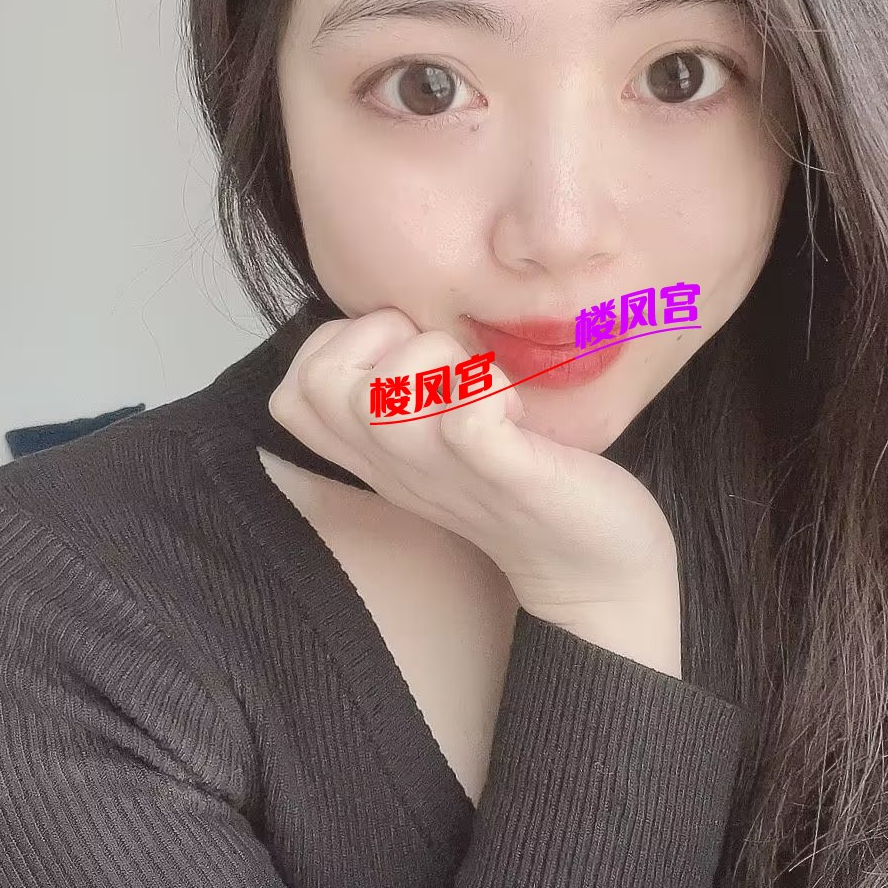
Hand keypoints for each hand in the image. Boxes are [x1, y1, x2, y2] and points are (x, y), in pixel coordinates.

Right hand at [267, 309, 679, 654]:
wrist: (593, 571)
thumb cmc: (522, 486)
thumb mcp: (441, 440)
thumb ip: (407, 391)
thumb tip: (400, 316)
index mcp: (378, 455)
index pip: (294, 390)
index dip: (336, 343)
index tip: (402, 351)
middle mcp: (397, 465)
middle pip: (320, 382)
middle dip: (379, 335)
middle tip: (443, 360)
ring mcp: (447, 472)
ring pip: (379, 395)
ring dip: (437, 359)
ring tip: (483, 381)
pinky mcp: (507, 474)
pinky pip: (466, 418)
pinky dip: (486, 389)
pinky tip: (512, 403)